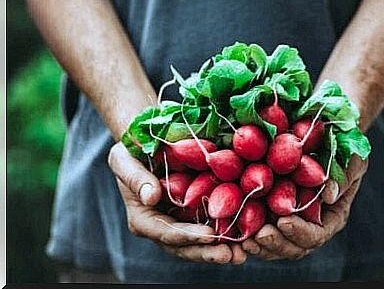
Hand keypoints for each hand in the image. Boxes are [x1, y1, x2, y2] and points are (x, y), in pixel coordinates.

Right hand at [108, 142, 246, 264]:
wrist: (145, 143)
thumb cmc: (130, 150)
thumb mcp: (124, 158)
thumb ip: (134, 177)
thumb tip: (151, 197)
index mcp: (143, 218)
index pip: (166, 232)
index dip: (188, 236)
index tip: (210, 235)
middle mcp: (162, 226)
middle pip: (185, 246)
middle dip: (208, 252)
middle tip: (231, 255)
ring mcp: (180, 222)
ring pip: (199, 243)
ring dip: (220, 249)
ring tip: (242, 253)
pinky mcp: (195, 213)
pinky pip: (211, 226)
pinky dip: (227, 233)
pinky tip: (245, 235)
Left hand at [242, 156, 367, 260]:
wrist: (325, 140)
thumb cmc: (343, 149)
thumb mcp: (351, 159)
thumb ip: (344, 176)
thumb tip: (330, 195)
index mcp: (331, 217)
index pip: (316, 235)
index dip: (300, 232)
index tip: (285, 221)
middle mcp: (309, 225)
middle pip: (293, 247)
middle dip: (276, 244)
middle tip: (260, 235)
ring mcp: (289, 221)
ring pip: (274, 245)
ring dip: (259, 245)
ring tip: (245, 240)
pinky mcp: (269, 212)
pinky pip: (258, 229)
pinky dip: (247, 232)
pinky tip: (233, 228)